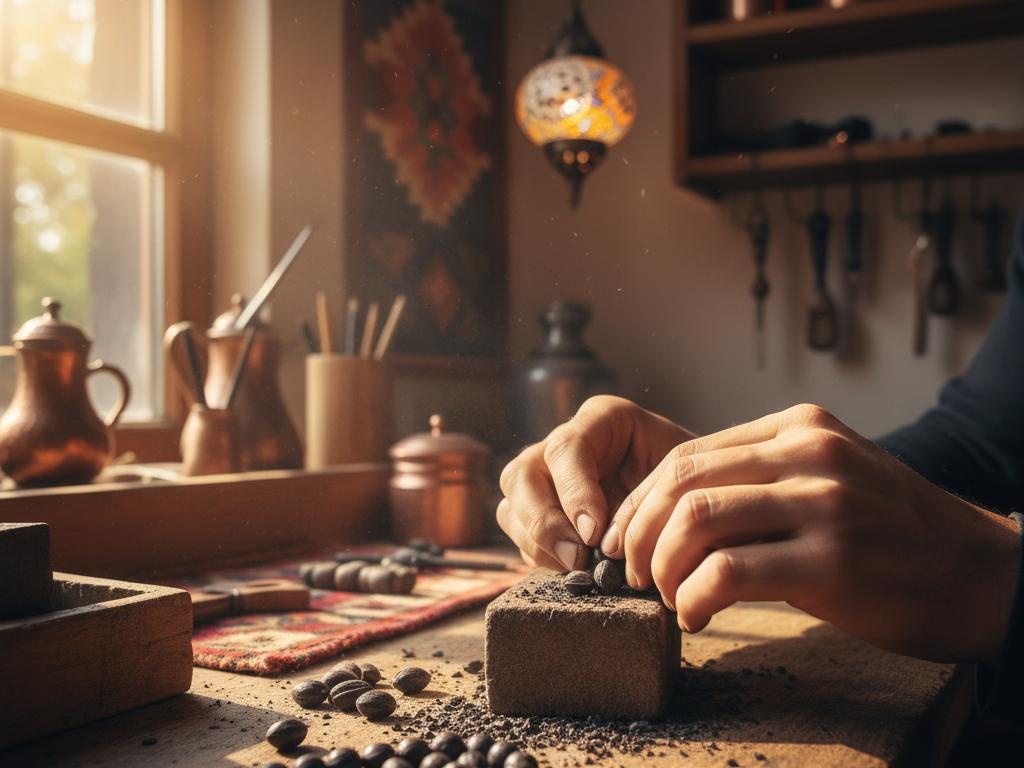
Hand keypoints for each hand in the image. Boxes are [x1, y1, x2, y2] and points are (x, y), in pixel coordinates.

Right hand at [497, 396, 693, 571]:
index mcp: (604, 419)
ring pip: (512, 503)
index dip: (574, 492)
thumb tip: (612, 545)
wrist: (701, 502)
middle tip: (576, 557)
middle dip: (544, 521)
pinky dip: (540, 555)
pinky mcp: (542, 512)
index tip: (594, 532)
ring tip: (576, 567)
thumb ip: (654, 497)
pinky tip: (573, 569)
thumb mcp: (687, 475)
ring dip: (537, 541)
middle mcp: (567, 443)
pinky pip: (519, 533)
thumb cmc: (699, 484)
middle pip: (523, 473)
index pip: (567, 447)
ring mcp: (548, 478)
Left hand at [614, 403, 1019, 664]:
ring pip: (696, 519)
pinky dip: (693, 597)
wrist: (977, 573)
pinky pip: (728, 572)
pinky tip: (696, 616)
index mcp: (799, 428)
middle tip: (633, 572)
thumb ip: (758, 481)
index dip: (640, 501)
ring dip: (662, 566)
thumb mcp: (826, 480)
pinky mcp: (833, 560)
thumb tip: (671, 514)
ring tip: (665, 596)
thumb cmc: (890, 534)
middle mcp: (809, 453)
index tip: (624, 538)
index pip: (688, 454)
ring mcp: (824, 502)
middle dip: (640, 531)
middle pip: (681, 481)